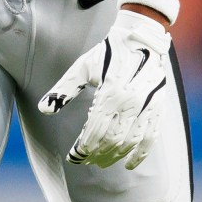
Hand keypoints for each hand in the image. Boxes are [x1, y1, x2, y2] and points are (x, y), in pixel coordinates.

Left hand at [38, 8, 173, 168]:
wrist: (142, 38)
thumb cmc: (109, 52)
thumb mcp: (83, 67)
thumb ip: (64, 89)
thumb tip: (44, 109)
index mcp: (110, 93)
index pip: (94, 132)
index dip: (82, 149)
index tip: (73, 157)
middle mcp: (130, 103)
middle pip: (111, 141)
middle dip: (95, 155)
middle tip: (85, 161)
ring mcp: (146, 107)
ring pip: (129, 142)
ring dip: (114, 157)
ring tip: (101, 163)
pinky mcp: (158, 108)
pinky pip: (150, 137)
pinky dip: (140, 154)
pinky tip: (129, 164)